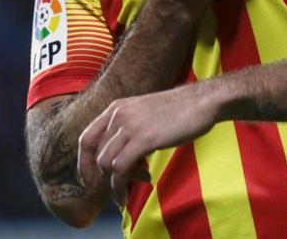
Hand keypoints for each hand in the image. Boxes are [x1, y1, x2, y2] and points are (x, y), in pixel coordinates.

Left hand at [77, 83, 218, 205]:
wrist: (202, 101)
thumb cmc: (179, 109)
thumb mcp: (144, 113)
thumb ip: (128, 128)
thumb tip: (119, 156)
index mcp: (117, 107)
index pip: (87, 138)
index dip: (84, 163)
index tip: (92, 179)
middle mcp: (118, 114)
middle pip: (96, 155)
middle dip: (106, 176)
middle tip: (124, 183)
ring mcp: (130, 125)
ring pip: (106, 164)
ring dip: (117, 181)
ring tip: (139, 181)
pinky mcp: (144, 138)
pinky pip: (120, 169)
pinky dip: (122, 185)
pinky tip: (141, 184)